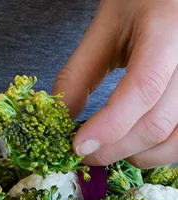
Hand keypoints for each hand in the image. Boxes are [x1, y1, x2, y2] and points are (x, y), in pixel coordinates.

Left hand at [53, 0, 177, 168]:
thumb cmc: (139, 6)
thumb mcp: (103, 32)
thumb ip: (79, 74)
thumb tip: (62, 118)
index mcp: (168, 31)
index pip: (143, 89)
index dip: (108, 126)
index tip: (78, 146)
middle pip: (156, 124)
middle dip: (113, 149)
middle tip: (84, 153)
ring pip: (173, 140)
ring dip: (134, 155)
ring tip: (107, 149)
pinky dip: (154, 152)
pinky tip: (132, 147)